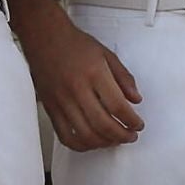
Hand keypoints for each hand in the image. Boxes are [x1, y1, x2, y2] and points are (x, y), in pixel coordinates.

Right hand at [22, 8, 144, 151]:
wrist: (45, 39)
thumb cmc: (75, 45)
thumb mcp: (107, 54)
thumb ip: (124, 77)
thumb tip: (136, 99)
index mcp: (94, 74)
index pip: (117, 105)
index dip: (131, 120)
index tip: (138, 124)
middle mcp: (77, 89)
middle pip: (102, 124)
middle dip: (122, 135)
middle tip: (131, 136)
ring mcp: (62, 101)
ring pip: (84, 134)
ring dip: (104, 143)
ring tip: (115, 140)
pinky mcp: (51, 109)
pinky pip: (65, 136)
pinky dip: (81, 145)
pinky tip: (92, 143)